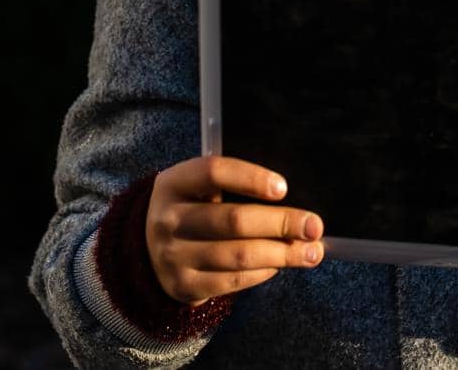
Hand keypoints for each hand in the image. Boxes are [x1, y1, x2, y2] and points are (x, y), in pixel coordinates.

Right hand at [146, 156, 324, 306]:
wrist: (143, 250)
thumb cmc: (188, 208)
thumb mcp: (196, 188)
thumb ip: (232, 186)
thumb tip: (290, 198)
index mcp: (174, 183)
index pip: (213, 172)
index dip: (251, 178)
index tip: (283, 187)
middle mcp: (170, 219)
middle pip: (234, 220)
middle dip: (281, 223)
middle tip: (314, 226)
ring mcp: (174, 256)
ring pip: (239, 255)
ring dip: (283, 254)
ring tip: (312, 252)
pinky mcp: (185, 286)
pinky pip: (233, 282)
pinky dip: (263, 273)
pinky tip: (280, 264)